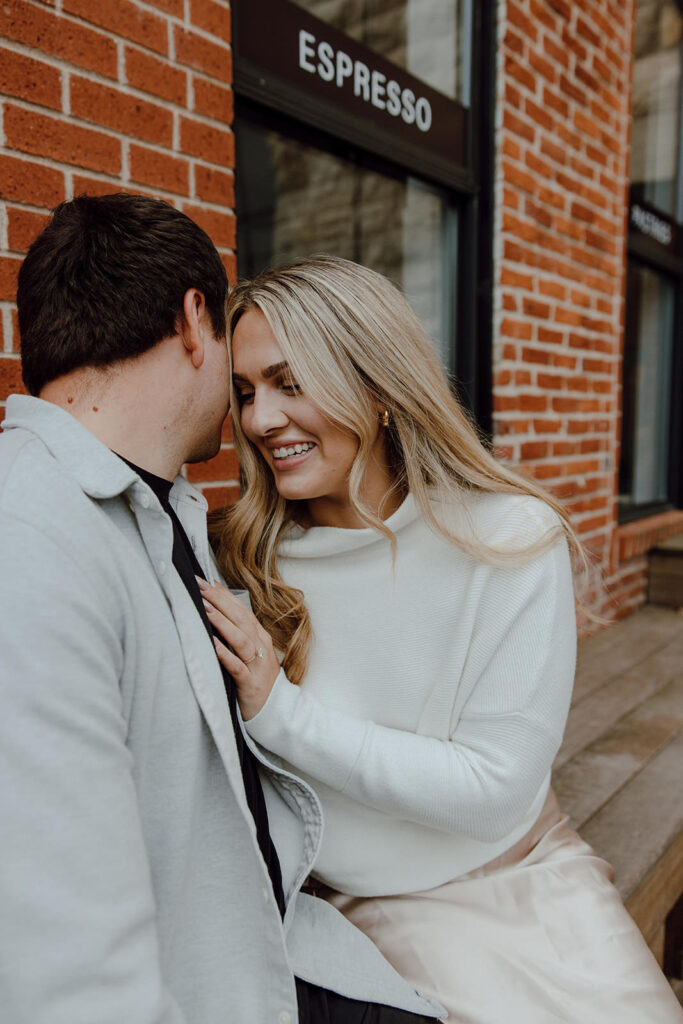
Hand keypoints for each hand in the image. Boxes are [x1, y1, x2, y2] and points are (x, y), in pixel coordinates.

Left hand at [196, 577, 279, 719]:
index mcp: (261, 638)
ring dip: (222, 622)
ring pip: (241, 639)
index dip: (226, 595)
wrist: (276, 713)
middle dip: (220, 601)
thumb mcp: (252, 655)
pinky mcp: (250, 684)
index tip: (208, 581)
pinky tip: (211, 643)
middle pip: (242, 619)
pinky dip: (224, 653)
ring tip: (205, 608)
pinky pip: (236, 666)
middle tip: (201, 586)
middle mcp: (261, 648)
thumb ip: (239, 636)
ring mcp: (257, 665)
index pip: (243, 610)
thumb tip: (216, 614)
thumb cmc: (258, 681)